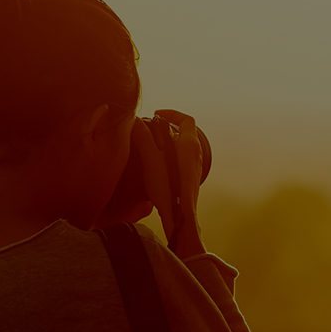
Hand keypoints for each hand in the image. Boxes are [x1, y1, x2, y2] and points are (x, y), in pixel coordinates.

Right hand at [136, 110, 205, 257]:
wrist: (180, 218)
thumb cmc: (169, 188)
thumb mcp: (152, 159)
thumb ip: (144, 138)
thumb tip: (134, 121)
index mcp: (190, 145)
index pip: (186, 119)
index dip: (172, 113)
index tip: (156, 115)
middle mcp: (196, 154)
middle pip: (183, 132)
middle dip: (165, 128)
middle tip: (149, 131)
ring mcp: (194, 167)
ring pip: (180, 147)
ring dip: (165, 143)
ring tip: (148, 148)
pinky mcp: (189, 179)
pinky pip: (179, 160)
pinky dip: (167, 156)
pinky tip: (153, 166)